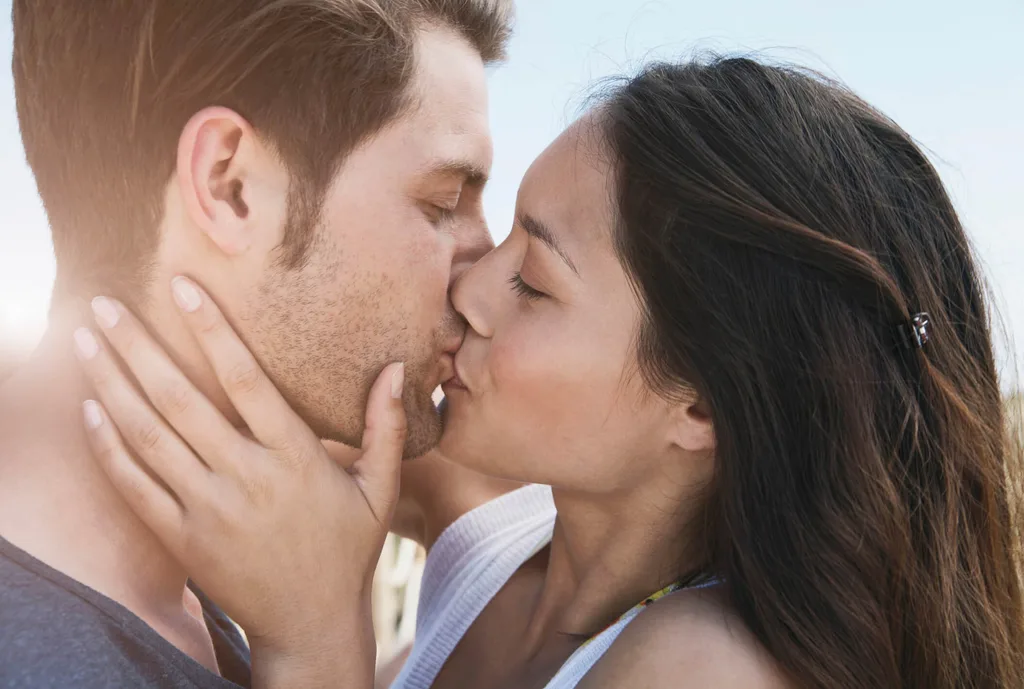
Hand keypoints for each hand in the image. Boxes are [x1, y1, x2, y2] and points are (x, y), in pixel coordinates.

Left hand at [74, 276, 404, 686]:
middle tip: (103, 305)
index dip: (212, 329)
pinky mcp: (182, 538)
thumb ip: (385, 427)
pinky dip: (108, 447)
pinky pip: (135, 486)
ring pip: (148, 437)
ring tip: (84, 343)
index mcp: (296, 458)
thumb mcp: (380, 488)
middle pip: (181, 400)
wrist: (311, 625)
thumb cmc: (348, 549)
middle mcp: (247, 478)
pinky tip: (89, 410)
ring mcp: (209, 510)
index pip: (245, 380)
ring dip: (111, 385)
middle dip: (137, 347)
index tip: (181, 287)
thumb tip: (394, 368)